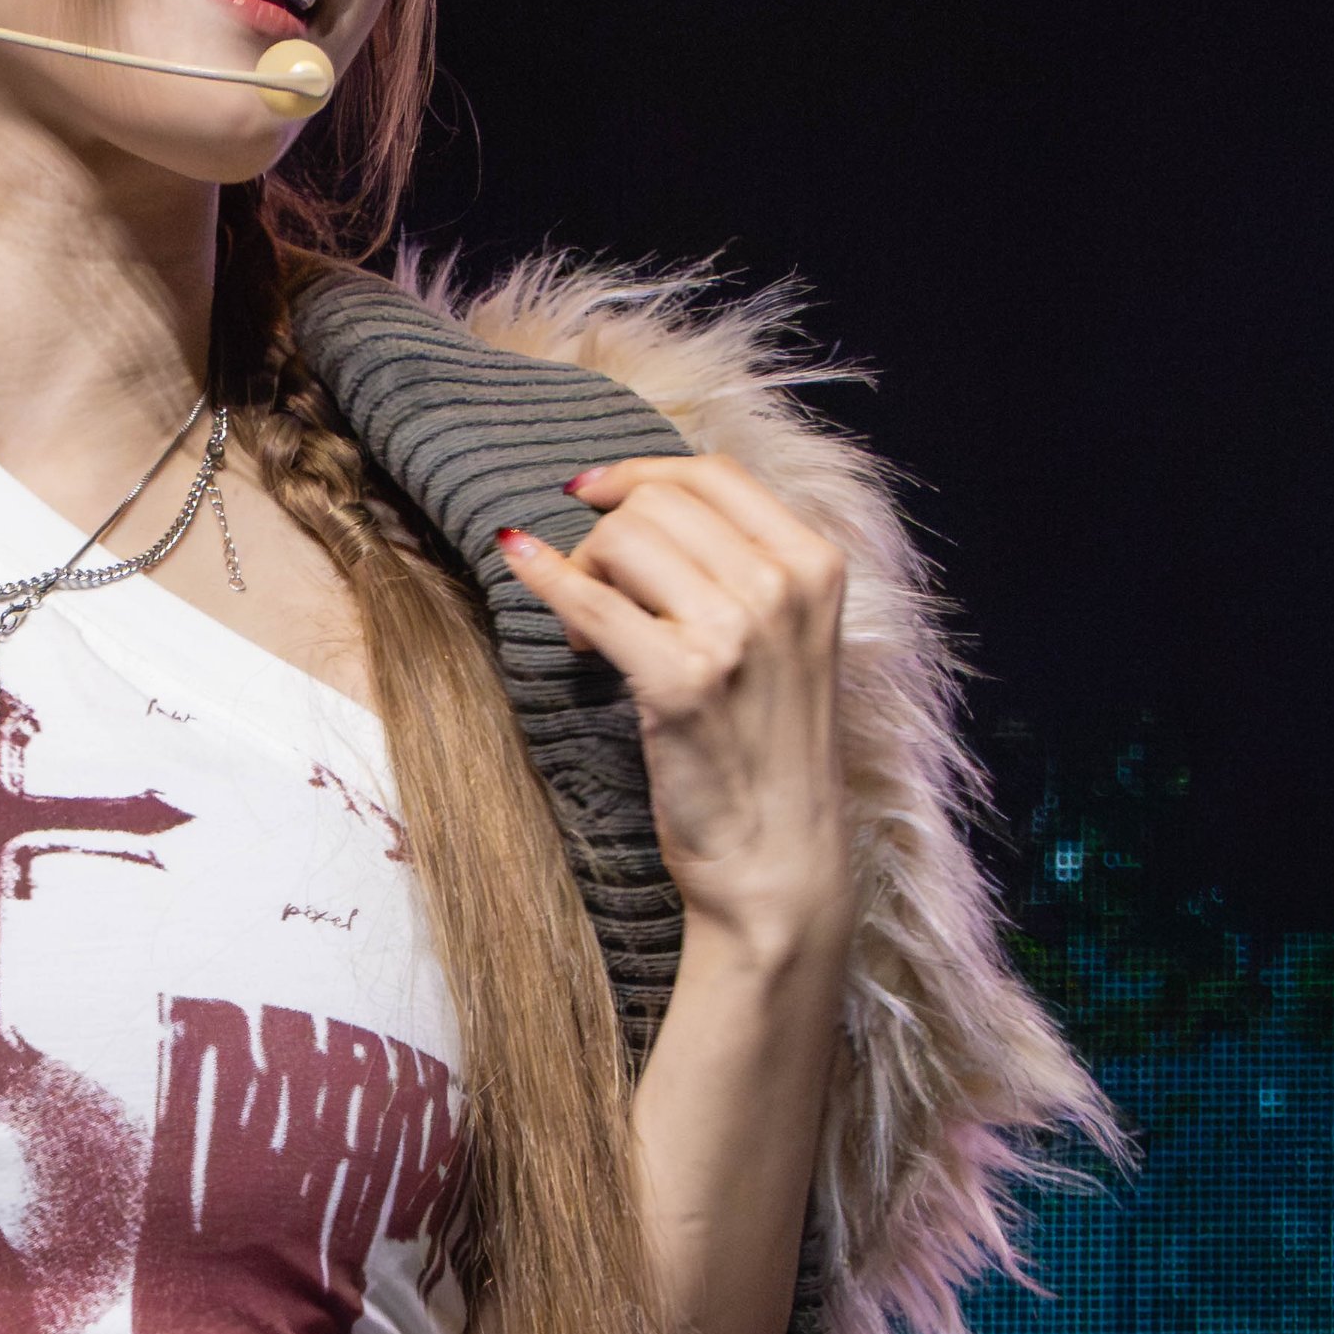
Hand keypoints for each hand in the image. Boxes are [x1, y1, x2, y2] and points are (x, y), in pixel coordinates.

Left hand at [497, 458, 852, 967]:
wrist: (780, 861)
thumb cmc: (768, 750)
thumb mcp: (783, 639)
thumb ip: (740, 566)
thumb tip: (639, 497)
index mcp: (818, 565)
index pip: (714, 474)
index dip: (640, 472)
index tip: (592, 493)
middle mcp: (785, 588)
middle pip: (660, 502)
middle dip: (607, 537)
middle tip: (597, 600)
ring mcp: (738, 634)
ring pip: (623, 539)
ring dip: (585, 572)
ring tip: (592, 635)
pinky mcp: (681, 683)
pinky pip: (589, 601)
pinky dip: (543, 575)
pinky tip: (515, 561)